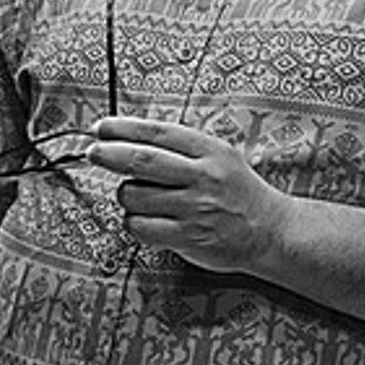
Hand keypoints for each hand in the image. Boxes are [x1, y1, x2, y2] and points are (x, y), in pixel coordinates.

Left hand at [86, 117, 285, 272]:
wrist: (270, 230)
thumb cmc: (238, 191)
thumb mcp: (220, 155)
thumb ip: (182, 147)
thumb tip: (131, 139)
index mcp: (209, 150)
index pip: (158, 133)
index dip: (124, 128)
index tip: (102, 128)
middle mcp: (203, 176)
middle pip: (142, 161)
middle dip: (109, 154)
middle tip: (93, 152)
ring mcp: (196, 208)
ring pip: (137, 196)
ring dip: (126, 195)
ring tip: (136, 195)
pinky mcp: (189, 237)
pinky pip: (142, 227)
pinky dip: (134, 222)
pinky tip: (142, 219)